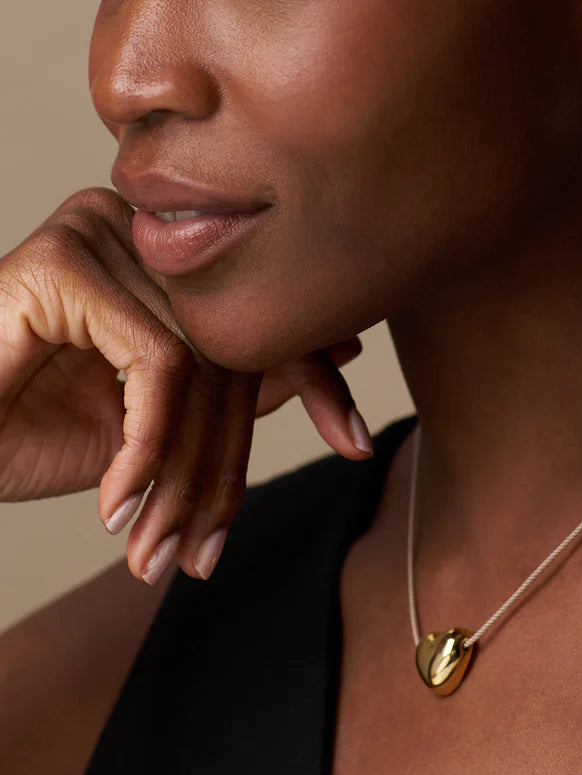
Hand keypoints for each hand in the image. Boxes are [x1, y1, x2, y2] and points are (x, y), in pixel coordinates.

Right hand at [0, 187, 371, 584]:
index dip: (315, 379)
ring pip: (203, 361)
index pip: (258, 314)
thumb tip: (339, 354)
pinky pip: (155, 361)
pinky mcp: (60, 262)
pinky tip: (119, 506)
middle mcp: (139, 229)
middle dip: (230, 457)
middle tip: (211, 544)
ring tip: (160, 545)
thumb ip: (234, 380)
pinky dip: (146, 443)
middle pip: (233, 345)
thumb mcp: (155, 419)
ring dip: (184, 470)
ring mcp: (100, 233)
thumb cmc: (30, 425)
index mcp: (164, 253)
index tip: (356, 442)